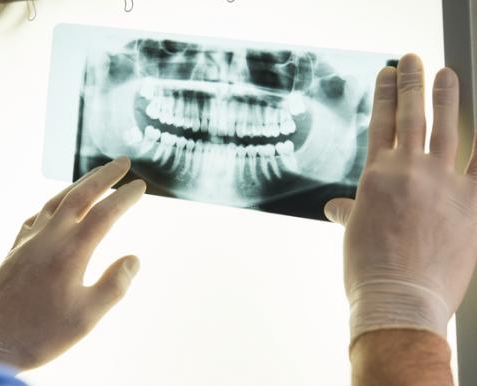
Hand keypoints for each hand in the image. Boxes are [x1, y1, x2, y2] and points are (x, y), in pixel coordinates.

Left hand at [0, 157, 145, 369]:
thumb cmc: (39, 334)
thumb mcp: (87, 317)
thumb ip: (114, 285)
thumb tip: (133, 259)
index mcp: (70, 251)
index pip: (105, 213)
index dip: (125, 197)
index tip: (141, 186)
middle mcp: (48, 238)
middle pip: (79, 195)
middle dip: (104, 176)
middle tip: (123, 162)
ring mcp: (27, 242)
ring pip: (56, 201)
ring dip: (78, 184)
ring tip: (95, 176)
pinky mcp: (13, 251)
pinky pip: (36, 216)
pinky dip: (52, 205)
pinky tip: (55, 209)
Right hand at [324, 54, 476, 344]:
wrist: (399, 300)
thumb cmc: (370, 271)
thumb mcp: (353, 234)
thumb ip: (350, 212)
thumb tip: (336, 208)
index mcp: (376, 176)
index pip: (380, 123)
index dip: (384, 94)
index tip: (387, 74)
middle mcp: (408, 170)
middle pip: (411, 115)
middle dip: (412, 82)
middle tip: (413, 59)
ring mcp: (443, 184)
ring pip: (448, 129)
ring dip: (447, 98)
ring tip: (446, 75)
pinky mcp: (472, 203)